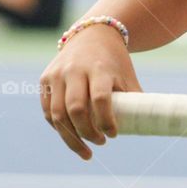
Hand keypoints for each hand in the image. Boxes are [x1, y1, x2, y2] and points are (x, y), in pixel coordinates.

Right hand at [39, 24, 141, 159]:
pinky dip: (59, 128)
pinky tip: (72, 138)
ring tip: (86, 152)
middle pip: (75, 109)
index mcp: (99, 69)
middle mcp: (74, 70)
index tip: (114, 135)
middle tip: (102, 143)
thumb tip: (142, 129)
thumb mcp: (128, 77)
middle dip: (87, 133)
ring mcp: (56, 75)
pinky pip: (48, 111)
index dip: (106, 121)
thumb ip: (133, 101)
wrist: (92, 35)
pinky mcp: (45, 80)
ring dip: (71, 138)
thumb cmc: (115, 62)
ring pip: (57, 115)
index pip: (100, 99)